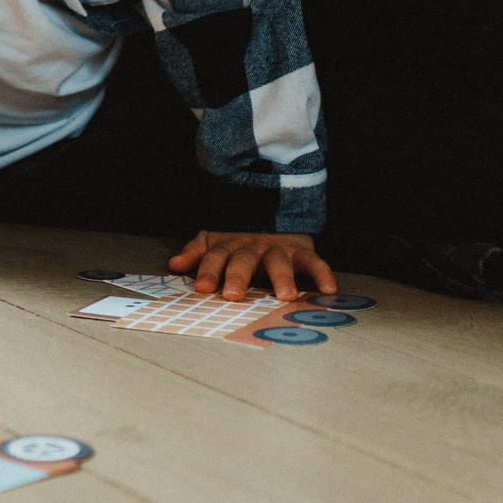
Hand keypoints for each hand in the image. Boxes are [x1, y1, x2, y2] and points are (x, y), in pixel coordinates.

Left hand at [168, 230, 334, 302]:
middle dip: (237, 276)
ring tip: (285, 295)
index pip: (215, 257)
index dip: (208, 270)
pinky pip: (313, 261)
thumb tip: (174, 265)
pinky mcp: (300, 249)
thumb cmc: (238, 236)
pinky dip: (322, 273)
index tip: (202, 287)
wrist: (269, 206)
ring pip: (279, 262)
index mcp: (228, 246)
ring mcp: (277, 248)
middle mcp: (252, 247)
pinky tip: (328, 288)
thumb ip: (195, 253)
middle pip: (243, 261)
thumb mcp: (213, 240)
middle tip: (233, 294)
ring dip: (282, 277)